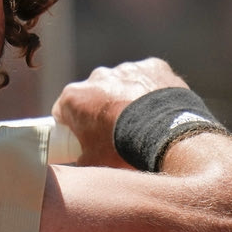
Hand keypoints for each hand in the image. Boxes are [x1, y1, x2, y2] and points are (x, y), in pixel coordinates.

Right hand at [51, 58, 187, 167]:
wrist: (168, 139)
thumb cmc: (125, 151)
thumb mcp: (93, 164)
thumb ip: (79, 159)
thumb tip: (77, 165)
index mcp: (74, 97)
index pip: (63, 110)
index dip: (72, 126)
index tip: (83, 139)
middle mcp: (97, 76)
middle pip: (93, 94)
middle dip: (100, 111)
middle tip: (115, 135)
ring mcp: (126, 69)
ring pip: (122, 84)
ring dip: (127, 99)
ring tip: (143, 126)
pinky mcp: (153, 66)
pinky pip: (148, 78)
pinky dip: (151, 91)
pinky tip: (159, 112)